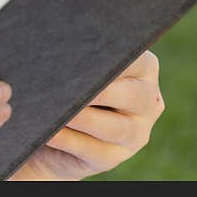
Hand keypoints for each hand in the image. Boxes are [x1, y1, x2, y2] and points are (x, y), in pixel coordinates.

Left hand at [9, 50, 164, 180]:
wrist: (55, 133)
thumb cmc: (67, 85)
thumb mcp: (78, 66)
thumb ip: (80, 53)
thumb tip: (60, 38)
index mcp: (143, 71)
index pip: (136, 60)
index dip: (113, 58)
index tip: (84, 52)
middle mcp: (147, 102)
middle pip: (131, 95)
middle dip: (99, 89)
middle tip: (68, 81)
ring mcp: (135, 134)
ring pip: (115, 127)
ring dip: (83, 117)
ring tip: (56, 109)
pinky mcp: (112, 158)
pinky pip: (92, 149)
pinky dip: (68, 139)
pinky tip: (49, 130)